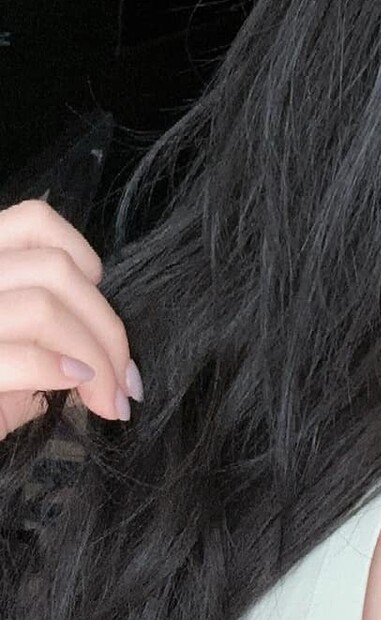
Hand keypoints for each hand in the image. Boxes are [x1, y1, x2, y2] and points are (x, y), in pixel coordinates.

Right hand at [0, 197, 141, 440]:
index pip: (34, 220)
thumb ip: (53, 328)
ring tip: (109, 398)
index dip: (83, 255)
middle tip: (125, 380)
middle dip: (108, 328)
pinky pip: (24, 354)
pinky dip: (62, 372)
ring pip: (47, 306)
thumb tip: (108, 341)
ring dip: (97, 357)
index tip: (101, 303)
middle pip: (56, 270)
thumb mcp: (16, 350)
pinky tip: (79, 389)